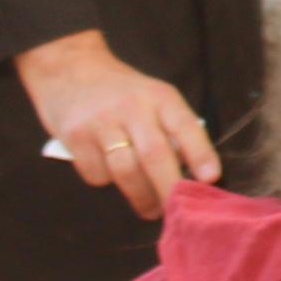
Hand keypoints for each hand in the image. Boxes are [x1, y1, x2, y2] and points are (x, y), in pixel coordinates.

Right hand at [17, 31, 219, 218]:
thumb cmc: (121, 92)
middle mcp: (132, 107)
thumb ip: (170, 129)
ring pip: (126, 171)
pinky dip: (105, 181)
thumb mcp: (152, 97)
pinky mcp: (74, 136)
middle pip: (155, 155)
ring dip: (142, 197)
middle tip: (177, 213)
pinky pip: (96, 174)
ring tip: (150, 209)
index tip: (211, 179)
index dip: (200, 153)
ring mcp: (101, 121)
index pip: (185, 126)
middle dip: (169, 190)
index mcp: (160, 97)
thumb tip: (192, 174)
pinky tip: (109, 174)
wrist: (69, 67)